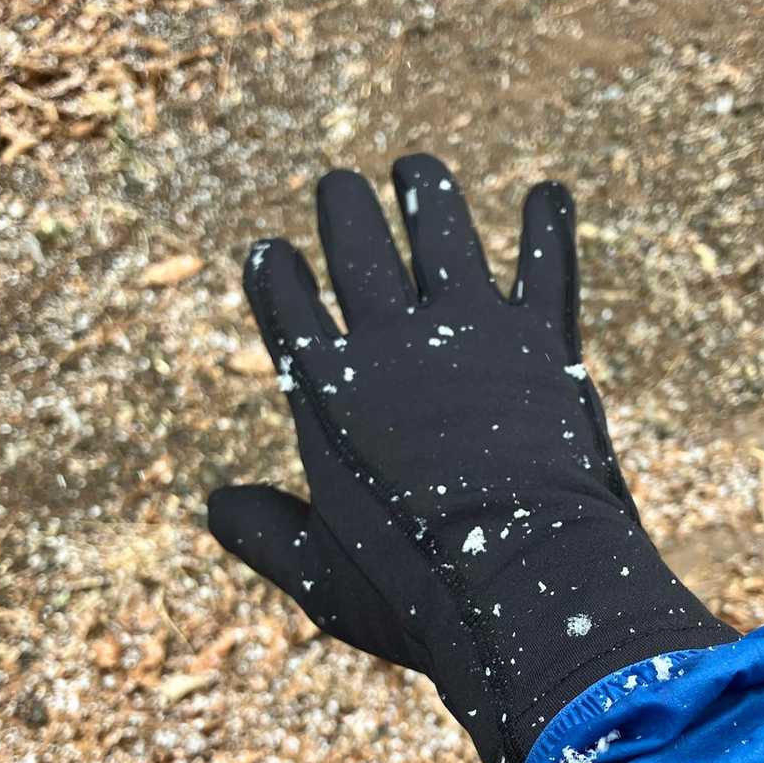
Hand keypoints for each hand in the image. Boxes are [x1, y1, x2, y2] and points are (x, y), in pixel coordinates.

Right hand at [209, 153, 734, 762]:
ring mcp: (471, 330)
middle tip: (337, 185)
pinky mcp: (543, 339)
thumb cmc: (415, 594)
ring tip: (416, 168)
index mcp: (325, 388)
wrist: (525, 586)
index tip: (272, 253)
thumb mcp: (318, 578)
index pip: (285, 302)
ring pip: (441, 229)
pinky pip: (546, 263)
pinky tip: (548, 193)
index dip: (275, 272)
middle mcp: (390, 340)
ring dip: (425, 192)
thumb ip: (261, 534)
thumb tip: (215, 503)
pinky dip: (547, 224)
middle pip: (356, 245)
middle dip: (342, 209)